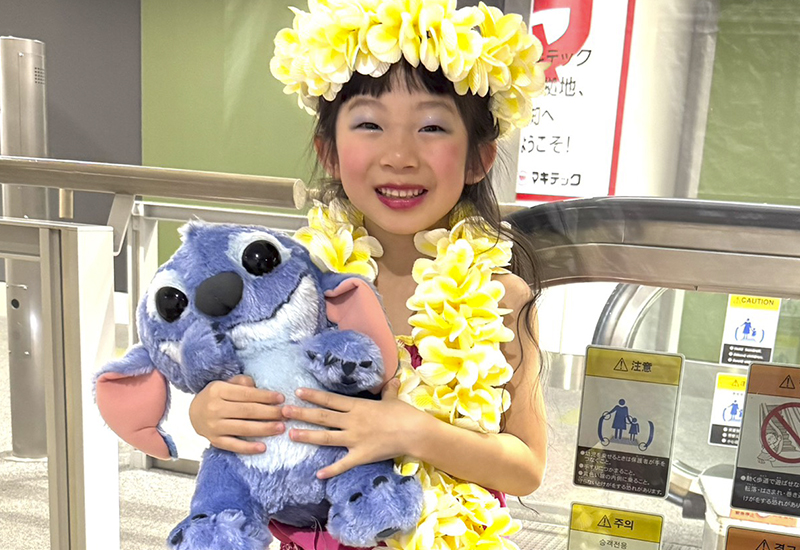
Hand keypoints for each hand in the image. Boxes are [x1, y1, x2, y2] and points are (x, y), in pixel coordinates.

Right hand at [189, 375, 284, 453]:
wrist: (193, 412)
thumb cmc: (217, 396)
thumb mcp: (226, 383)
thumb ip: (242, 382)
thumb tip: (258, 387)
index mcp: (218, 390)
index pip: (246, 394)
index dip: (265, 396)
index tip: (281, 398)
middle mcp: (214, 408)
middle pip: (247, 411)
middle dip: (269, 412)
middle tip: (286, 414)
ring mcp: (213, 426)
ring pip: (243, 428)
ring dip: (264, 429)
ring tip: (281, 428)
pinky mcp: (214, 440)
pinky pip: (233, 445)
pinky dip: (248, 448)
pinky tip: (263, 447)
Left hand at [282, 379, 425, 477]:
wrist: (414, 432)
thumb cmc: (404, 414)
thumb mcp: (393, 399)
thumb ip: (388, 391)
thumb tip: (391, 380)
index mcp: (358, 406)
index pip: (330, 400)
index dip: (313, 395)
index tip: (297, 392)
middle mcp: (352, 421)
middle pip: (322, 416)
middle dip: (302, 413)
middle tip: (284, 410)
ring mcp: (355, 439)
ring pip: (326, 437)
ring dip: (308, 436)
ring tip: (291, 434)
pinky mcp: (361, 455)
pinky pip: (343, 464)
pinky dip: (331, 470)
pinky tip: (318, 474)